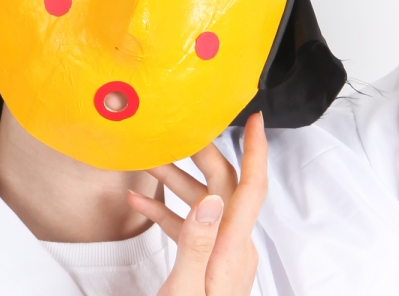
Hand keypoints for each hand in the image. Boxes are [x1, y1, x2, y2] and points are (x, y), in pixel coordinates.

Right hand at [127, 112, 266, 295]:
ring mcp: (220, 252)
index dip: (256, 149)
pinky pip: (191, 224)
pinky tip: (142, 202)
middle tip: (180, 132)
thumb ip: (198, 244)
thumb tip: (212, 200)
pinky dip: (168, 209)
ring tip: (149, 162)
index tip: (254, 119)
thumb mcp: (186, 290)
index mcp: (232, 247)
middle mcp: (232, 244)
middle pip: (223, 185)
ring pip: (203, 201)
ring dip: (176, 181)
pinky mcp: (206, 259)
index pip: (252, 187)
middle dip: (200, 154)